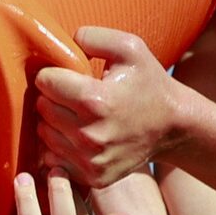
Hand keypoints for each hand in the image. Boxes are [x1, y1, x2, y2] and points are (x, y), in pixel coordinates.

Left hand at [31, 27, 182, 188]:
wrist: (173, 126)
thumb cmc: (149, 83)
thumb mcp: (130, 48)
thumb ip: (93, 37)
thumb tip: (63, 43)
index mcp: (96, 100)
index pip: (45, 83)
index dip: (53, 75)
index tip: (67, 76)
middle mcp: (90, 134)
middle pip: (42, 108)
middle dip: (52, 98)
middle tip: (72, 95)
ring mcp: (90, 160)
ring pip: (45, 134)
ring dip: (54, 122)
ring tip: (76, 114)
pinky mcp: (92, 177)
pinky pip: (54, 159)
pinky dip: (61, 146)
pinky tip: (78, 136)